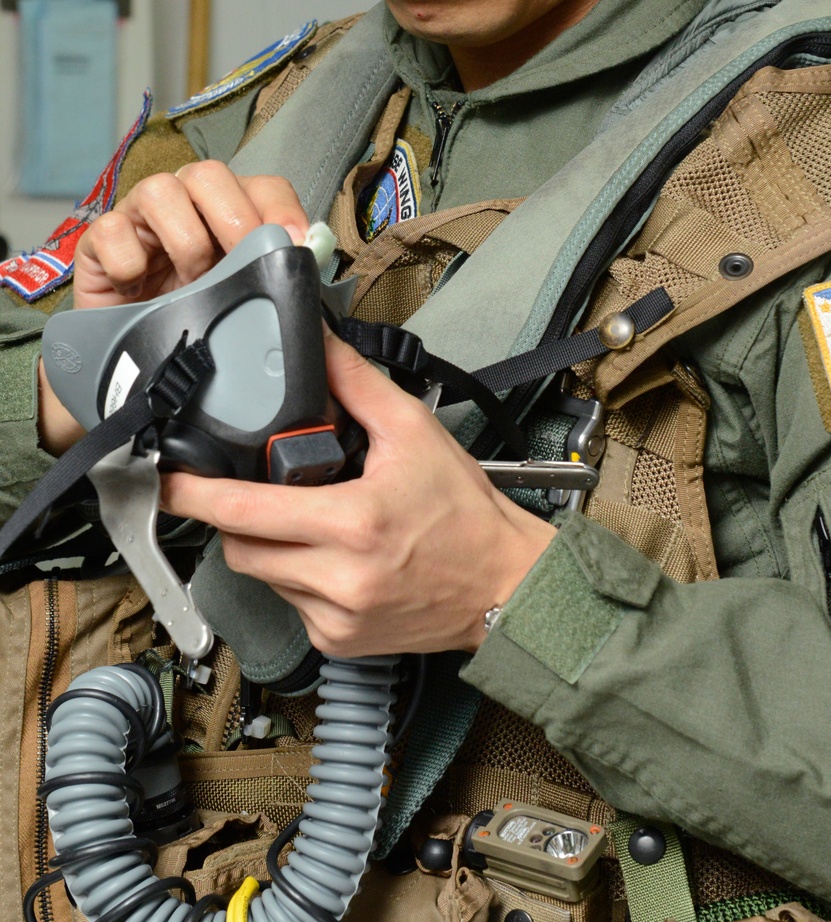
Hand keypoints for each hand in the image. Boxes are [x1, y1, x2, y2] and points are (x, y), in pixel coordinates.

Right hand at [72, 161, 308, 308]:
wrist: (129, 356)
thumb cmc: (193, 318)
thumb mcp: (240, 301)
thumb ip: (273, 285)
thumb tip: (313, 283)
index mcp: (230, 211)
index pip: (264, 187)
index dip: (282, 208)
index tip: (296, 241)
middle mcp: (187, 202)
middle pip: (210, 174)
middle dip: (232, 218)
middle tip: (239, 262)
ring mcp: (140, 217)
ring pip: (161, 190)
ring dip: (184, 241)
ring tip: (190, 283)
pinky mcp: (101, 241)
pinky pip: (112, 230)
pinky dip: (130, 263)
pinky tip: (140, 291)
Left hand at [160, 332, 556, 656]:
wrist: (506, 586)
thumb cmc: (466, 512)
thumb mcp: (414, 432)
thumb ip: (357, 386)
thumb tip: (319, 344)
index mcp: (352, 523)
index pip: (246, 512)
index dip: (195, 496)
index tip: (167, 483)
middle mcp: (339, 578)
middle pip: (241, 548)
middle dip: (240, 518)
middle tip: (264, 493)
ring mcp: (336, 618)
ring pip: (264, 578)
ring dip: (272, 548)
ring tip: (317, 524)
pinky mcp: (338, 643)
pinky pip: (290, 606)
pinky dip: (299, 580)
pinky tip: (337, 561)